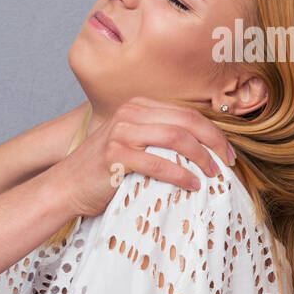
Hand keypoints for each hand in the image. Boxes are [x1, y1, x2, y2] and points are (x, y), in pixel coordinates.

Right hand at [52, 97, 235, 219]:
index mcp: (136, 106)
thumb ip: (157, 137)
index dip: (213, 132)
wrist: (65, 187)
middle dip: (214, 143)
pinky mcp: (114, 156)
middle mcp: (129, 113)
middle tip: (228, 163)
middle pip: (186, 122)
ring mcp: (120, 133)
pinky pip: (158, 163)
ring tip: (213, 175)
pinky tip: (192, 185)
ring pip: (176, 138)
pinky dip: (180, 174)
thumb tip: (202, 147)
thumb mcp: (131, 144)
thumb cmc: (102, 171)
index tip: (227, 152)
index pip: (185, 113)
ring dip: (201, 157)